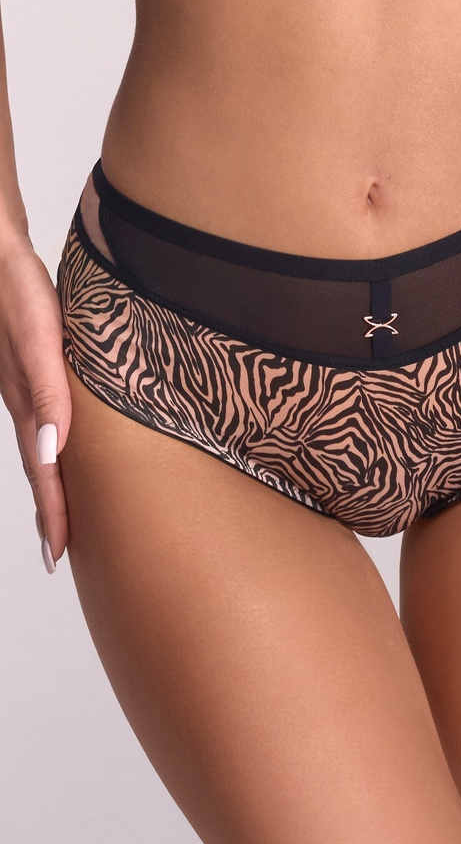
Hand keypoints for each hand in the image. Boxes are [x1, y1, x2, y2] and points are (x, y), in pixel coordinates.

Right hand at [0, 237, 71, 572]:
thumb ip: (47, 393)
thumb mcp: (40, 340)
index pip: (45, 469)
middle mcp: (25, 399)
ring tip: (59, 513)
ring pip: (38, 447)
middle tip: (58, 552)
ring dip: (49, 484)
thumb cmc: (18, 289)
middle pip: (39, 466)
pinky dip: (48, 447)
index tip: (58, 554)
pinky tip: (58, 446)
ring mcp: (24, 384)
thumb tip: (53, 451)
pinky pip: (40, 419)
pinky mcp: (28, 368)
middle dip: (50, 511)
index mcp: (29, 401)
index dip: (54, 512)